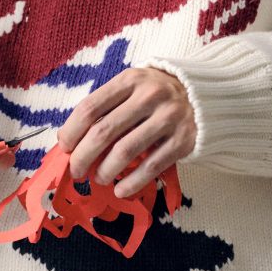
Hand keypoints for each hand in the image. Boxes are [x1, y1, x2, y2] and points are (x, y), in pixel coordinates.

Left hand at [60, 67, 194, 197]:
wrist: (206, 96)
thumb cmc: (157, 96)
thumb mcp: (133, 88)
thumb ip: (107, 107)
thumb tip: (71, 140)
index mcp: (130, 80)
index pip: (90, 108)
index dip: (71, 132)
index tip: (64, 148)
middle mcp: (149, 96)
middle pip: (103, 131)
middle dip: (83, 157)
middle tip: (77, 171)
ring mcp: (168, 118)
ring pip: (125, 151)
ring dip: (105, 171)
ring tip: (99, 179)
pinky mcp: (183, 140)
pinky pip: (151, 167)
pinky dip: (131, 182)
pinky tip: (120, 190)